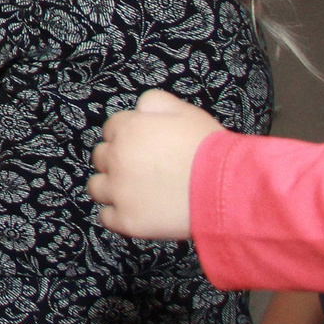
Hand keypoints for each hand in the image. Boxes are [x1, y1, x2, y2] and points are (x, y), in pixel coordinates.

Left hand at [87, 88, 225, 240]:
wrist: (225, 190)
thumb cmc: (209, 150)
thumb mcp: (185, 112)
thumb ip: (156, 102)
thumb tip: (141, 108)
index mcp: (128, 130)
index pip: (111, 129)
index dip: (126, 137)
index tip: (140, 147)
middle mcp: (117, 158)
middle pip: (101, 157)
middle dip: (116, 161)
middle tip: (140, 170)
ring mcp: (119, 191)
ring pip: (97, 187)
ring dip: (112, 188)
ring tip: (135, 193)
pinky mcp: (127, 220)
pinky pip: (106, 217)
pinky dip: (118, 216)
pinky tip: (138, 212)